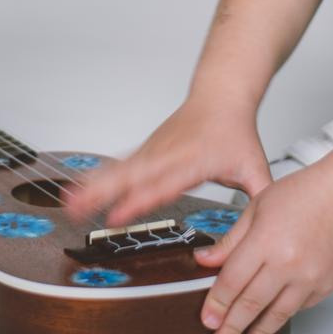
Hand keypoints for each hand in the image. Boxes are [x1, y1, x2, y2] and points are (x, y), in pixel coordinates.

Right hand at [63, 96, 270, 226]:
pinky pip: (118, 166)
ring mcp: (153, 151)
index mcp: (193, 160)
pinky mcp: (146, 151)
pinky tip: (78, 190)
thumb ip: (259, 203)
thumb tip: (263, 238)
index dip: (140, 199)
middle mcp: (167, 154)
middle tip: (79, 208)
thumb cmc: (235, 131)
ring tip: (69, 202)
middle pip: (131, 175)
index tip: (118, 214)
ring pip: (118, 169)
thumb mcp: (255, 168)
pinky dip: (97, 178)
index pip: (163, 182)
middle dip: (104, 193)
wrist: (221, 95)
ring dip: (93, 186)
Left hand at [195, 164, 332, 333]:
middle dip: (232, 328)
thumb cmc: (302, 195)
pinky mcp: (325, 286)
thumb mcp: (257, 208)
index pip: (233, 280)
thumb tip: (206, 260)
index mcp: (265, 240)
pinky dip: (283, 313)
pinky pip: (299, 306)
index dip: (217, 304)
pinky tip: (273, 320)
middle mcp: (288, 263)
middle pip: (252, 303)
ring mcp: (309, 278)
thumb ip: (231, 240)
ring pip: (277, 313)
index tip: (208, 320)